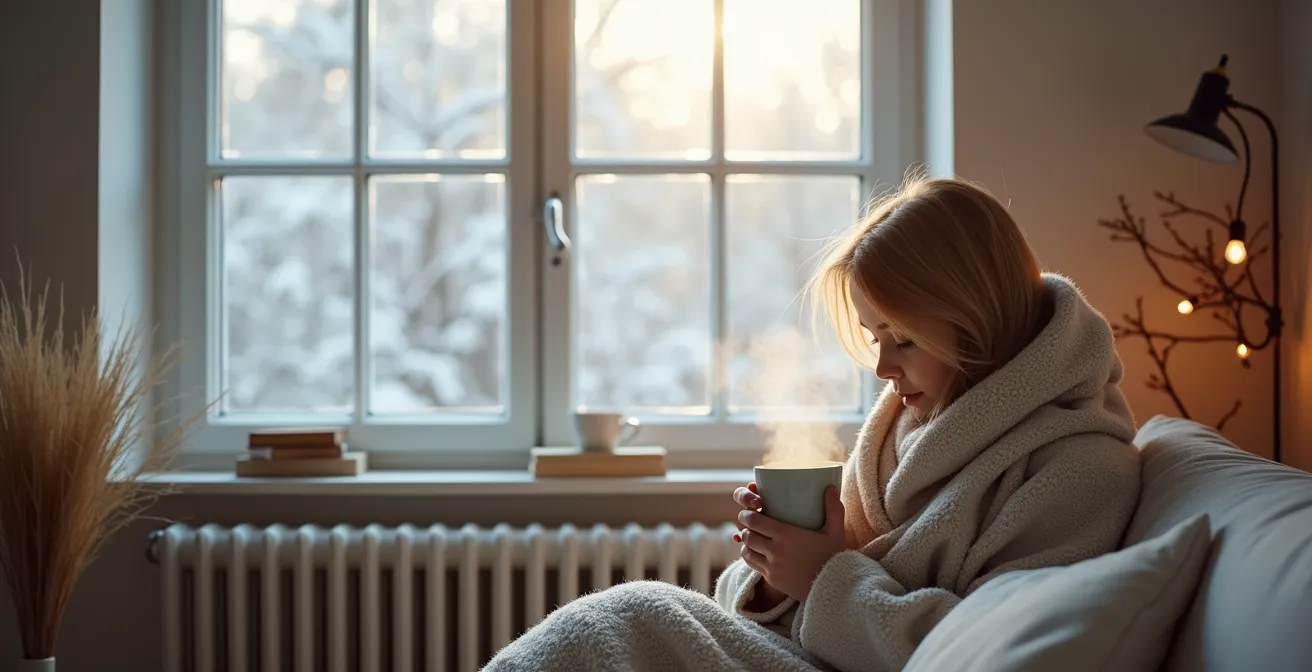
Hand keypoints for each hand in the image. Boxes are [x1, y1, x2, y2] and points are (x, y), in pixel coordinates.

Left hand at [734, 484, 846, 602]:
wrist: (833, 589)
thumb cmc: (833, 558)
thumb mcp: (835, 532)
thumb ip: (833, 509)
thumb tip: (831, 487)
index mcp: (786, 535)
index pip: (754, 521)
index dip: (747, 514)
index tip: (749, 511)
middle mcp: (775, 551)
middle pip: (747, 535)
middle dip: (746, 527)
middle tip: (751, 522)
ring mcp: (772, 567)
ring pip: (746, 551)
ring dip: (747, 543)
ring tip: (754, 537)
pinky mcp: (771, 579)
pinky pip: (753, 565)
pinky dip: (751, 557)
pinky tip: (757, 552)